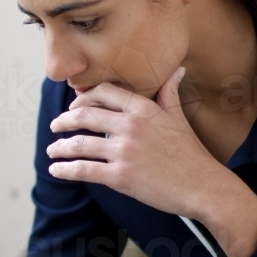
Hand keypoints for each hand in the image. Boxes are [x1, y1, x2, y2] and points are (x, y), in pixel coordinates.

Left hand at [46, 66, 256, 256]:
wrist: (203, 186)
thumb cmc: (192, 154)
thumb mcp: (179, 117)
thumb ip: (169, 93)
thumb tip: (177, 70)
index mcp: (143, 108)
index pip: (103, 93)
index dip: (83, 98)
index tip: (74, 106)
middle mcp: (130, 126)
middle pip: (85, 116)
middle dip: (64, 121)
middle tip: (55, 126)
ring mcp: (124, 151)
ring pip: (80, 144)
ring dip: (60, 147)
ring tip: (52, 150)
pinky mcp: (120, 177)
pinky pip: (84, 170)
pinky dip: (65, 169)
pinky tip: (56, 170)